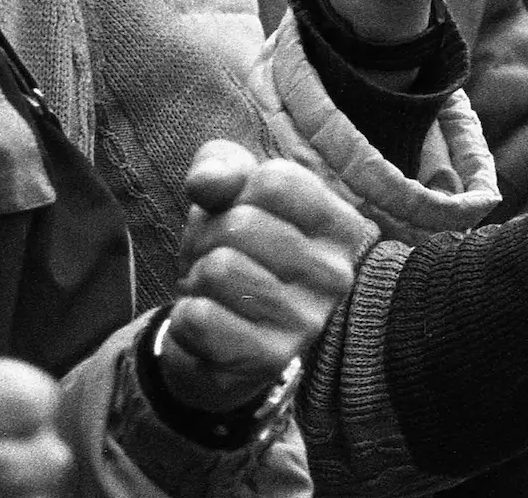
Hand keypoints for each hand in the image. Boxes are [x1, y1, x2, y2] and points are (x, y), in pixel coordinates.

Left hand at [158, 140, 366, 412]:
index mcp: (339, 226)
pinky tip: (212, 325)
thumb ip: (219, 166)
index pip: (277, 180)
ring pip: (220, 269)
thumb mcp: (227, 194)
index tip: (240, 215)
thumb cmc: (232, 251)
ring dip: (199, 278)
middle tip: (222, 260)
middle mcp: (336, 275)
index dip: (237, 193)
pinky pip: (201, 318)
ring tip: (217, 292)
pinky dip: (188, 316)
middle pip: (243, 224)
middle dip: (210, 238)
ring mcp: (308, 322)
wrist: (217, 336)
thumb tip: (206, 183)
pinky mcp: (271, 361)